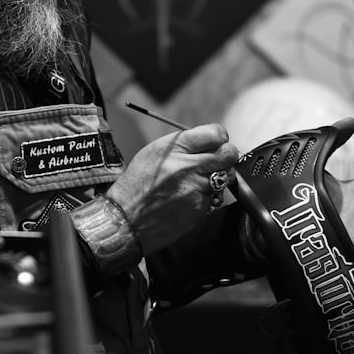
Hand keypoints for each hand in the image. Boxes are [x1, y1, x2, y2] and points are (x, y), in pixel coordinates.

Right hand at [107, 124, 238, 254]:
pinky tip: (190, 200)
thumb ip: (182, 146)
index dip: (220, 138)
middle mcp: (185, 166)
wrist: (125, 220)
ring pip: (227, 176)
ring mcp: (193, 188)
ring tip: (203, 181)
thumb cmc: (137, 186)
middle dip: (228, 156)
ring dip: (221, 178)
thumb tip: (210, 142)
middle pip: (228, 153)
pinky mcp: (198, 207)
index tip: (217, 143)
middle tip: (221, 161)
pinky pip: (216, 197)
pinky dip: (208, 198)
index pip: (215, 133)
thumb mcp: (153, 154)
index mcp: (173, 148)